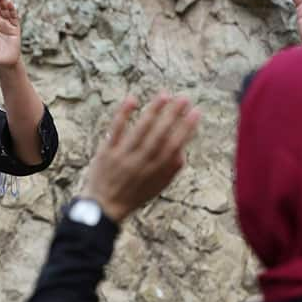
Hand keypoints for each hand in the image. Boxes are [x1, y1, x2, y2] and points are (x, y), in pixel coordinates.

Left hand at [80, 94, 200, 222]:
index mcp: (156, 170)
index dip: (187, 128)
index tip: (196, 112)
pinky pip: (116, 130)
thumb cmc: (134, 194)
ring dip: (154, 111)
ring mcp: (123, 155)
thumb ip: (171, 169)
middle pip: (160, 134)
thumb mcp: (157, 187)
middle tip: (184, 98)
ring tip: (165, 95)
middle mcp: (141, 162)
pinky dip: (124, 114)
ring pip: (141, 130)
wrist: (104, 207)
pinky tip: (133, 99)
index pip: (175, 145)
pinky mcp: (106, 151)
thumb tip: (183, 149)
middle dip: (173, 115)